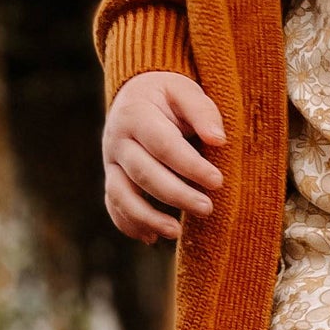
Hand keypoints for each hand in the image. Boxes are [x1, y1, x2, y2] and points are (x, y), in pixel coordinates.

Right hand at [102, 71, 226, 242]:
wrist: (136, 94)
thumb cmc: (169, 96)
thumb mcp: (186, 91)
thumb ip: (203, 112)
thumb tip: (218, 139)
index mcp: (136, 114)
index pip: (163, 145)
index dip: (189, 166)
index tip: (217, 181)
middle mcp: (117, 139)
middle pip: (144, 173)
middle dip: (176, 195)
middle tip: (207, 209)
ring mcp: (111, 162)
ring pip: (121, 194)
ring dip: (147, 217)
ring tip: (176, 233)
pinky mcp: (112, 178)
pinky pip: (114, 205)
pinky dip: (129, 223)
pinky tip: (151, 238)